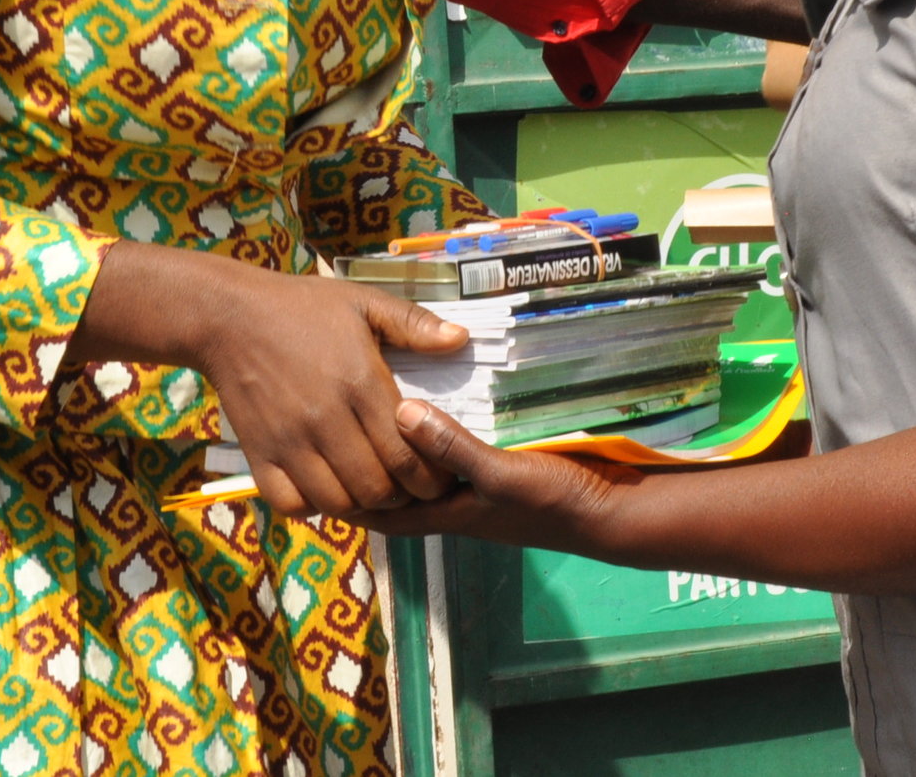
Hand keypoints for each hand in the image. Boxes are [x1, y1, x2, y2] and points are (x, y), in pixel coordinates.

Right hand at [191, 270, 470, 516]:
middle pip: (377, 489)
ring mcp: (290, 443)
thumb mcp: (363, 303)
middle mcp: (326, 421)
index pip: (407, 456)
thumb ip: (414, 324)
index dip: (430, 477)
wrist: (228, 317)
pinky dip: (314, 507)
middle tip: (409, 485)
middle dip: (402, 496)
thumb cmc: (303, 307)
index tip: (439, 473)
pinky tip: (327, 488)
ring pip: (338, 504)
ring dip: (362, 505)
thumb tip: (461, 340)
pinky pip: (292, 505)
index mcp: (360, 384)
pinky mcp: (259, 456)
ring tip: (372, 488)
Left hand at [343, 399, 635, 548]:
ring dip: (396, 445)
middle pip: (391, 487)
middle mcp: (449, 503)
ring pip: (418, 470)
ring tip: (366, 404)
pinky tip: (430, 402)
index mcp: (442, 514)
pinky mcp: (493, 469)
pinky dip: (433, 433)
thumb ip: (453, 446)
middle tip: (328, 419)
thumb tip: (400, 412)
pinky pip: (449, 453)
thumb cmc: (552, 503)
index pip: (376, 511)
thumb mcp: (500, 474)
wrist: (608, 511)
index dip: (340, 493)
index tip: (307, 461)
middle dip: (359, 465)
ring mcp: (471, 488)